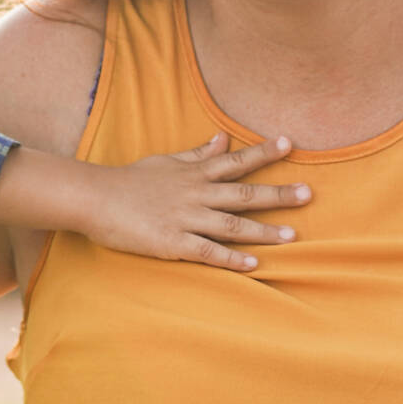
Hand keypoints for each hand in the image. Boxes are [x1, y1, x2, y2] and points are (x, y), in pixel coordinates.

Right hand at [74, 133, 310, 271]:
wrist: (93, 199)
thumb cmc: (129, 181)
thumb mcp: (165, 161)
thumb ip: (196, 153)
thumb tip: (222, 138)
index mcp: (194, 174)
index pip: (235, 161)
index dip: (263, 152)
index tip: (290, 144)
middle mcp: (195, 194)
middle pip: (244, 193)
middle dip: (278, 194)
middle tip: (308, 194)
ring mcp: (185, 219)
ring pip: (232, 225)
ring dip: (264, 230)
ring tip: (293, 235)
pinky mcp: (173, 243)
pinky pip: (208, 252)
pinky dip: (232, 259)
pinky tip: (254, 265)